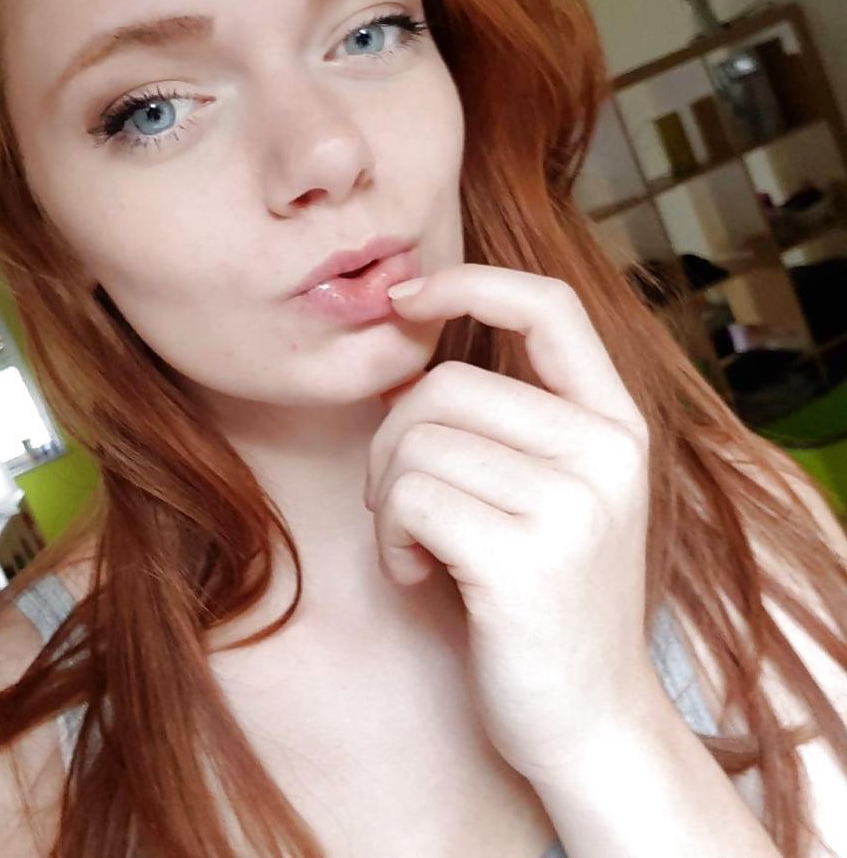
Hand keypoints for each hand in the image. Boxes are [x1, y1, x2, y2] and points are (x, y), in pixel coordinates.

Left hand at [365, 263, 666, 783]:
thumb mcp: (551, 493)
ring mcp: (573, 504)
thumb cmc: (547, 599)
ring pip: (416, 443)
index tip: (405, 300)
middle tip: (397, 501)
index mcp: (616, 424)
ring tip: (418, 547)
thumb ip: (505, 421)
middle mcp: (606, 452)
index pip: (548, 306)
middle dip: (390, 440)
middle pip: (443, 385)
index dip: (469, 284)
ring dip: (389, 499)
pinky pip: (410, 499)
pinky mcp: (525, 557)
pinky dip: (390, 539)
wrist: (588, 722)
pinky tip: (416, 574)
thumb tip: (405, 353)